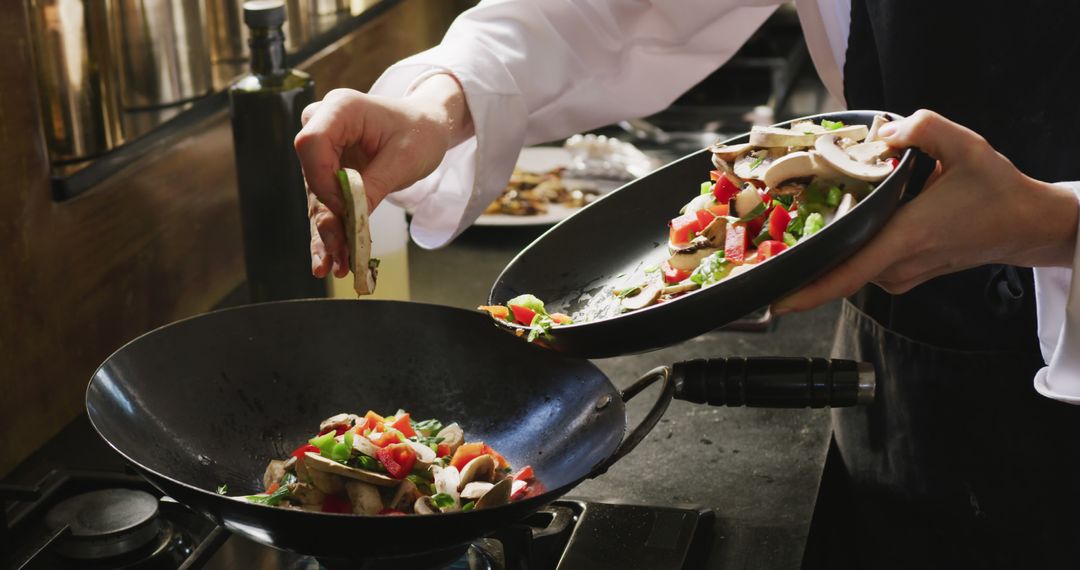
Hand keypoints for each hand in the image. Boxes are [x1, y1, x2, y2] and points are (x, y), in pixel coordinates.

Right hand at [294, 74, 470, 277]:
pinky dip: (333, 231)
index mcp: (340, 109)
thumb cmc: (420, 132)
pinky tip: (334, 259)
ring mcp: (323, 150)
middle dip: (325, 219)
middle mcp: (323, 126)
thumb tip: (352, 219)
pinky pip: (326, 203)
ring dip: (327, 233)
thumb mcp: (406, 158)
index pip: (312, 145)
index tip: (347, 211)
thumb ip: (376, 185)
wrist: (426, 127)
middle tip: (338, 256)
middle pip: (311, 176)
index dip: (323, 181)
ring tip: (336, 266)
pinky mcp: (328, 171)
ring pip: (316, 197)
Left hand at [773, 109, 1078, 314]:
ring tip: (804, 221)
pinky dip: (848, 246)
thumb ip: (923, 128)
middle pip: (836, 268)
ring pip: (849, 261)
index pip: (846, 275)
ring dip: (828, 245)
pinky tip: (842, 222)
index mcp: (905, 239)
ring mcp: (899, 277)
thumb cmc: (996, 190)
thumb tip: (883, 133)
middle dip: (800, 258)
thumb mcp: (966, 146)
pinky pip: (862, 262)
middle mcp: (897, 266)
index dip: (807, 292)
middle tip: (763, 243)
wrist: (1024, 224)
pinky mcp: (900, 277)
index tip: (773, 300)